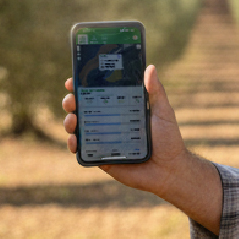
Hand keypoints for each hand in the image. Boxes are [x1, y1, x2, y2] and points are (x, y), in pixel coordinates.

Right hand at [63, 65, 222, 231]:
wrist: (169, 170)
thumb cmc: (168, 139)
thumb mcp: (162, 111)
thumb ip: (155, 91)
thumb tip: (151, 67)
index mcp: (120, 109)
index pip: (97, 94)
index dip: (82, 86)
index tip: (73, 81)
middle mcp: (108, 122)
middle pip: (82, 108)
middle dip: (71, 101)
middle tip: (71, 100)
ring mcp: (103, 140)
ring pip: (78, 128)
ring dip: (69, 121)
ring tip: (72, 120)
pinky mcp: (101, 158)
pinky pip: (82, 151)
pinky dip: (74, 145)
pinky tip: (74, 141)